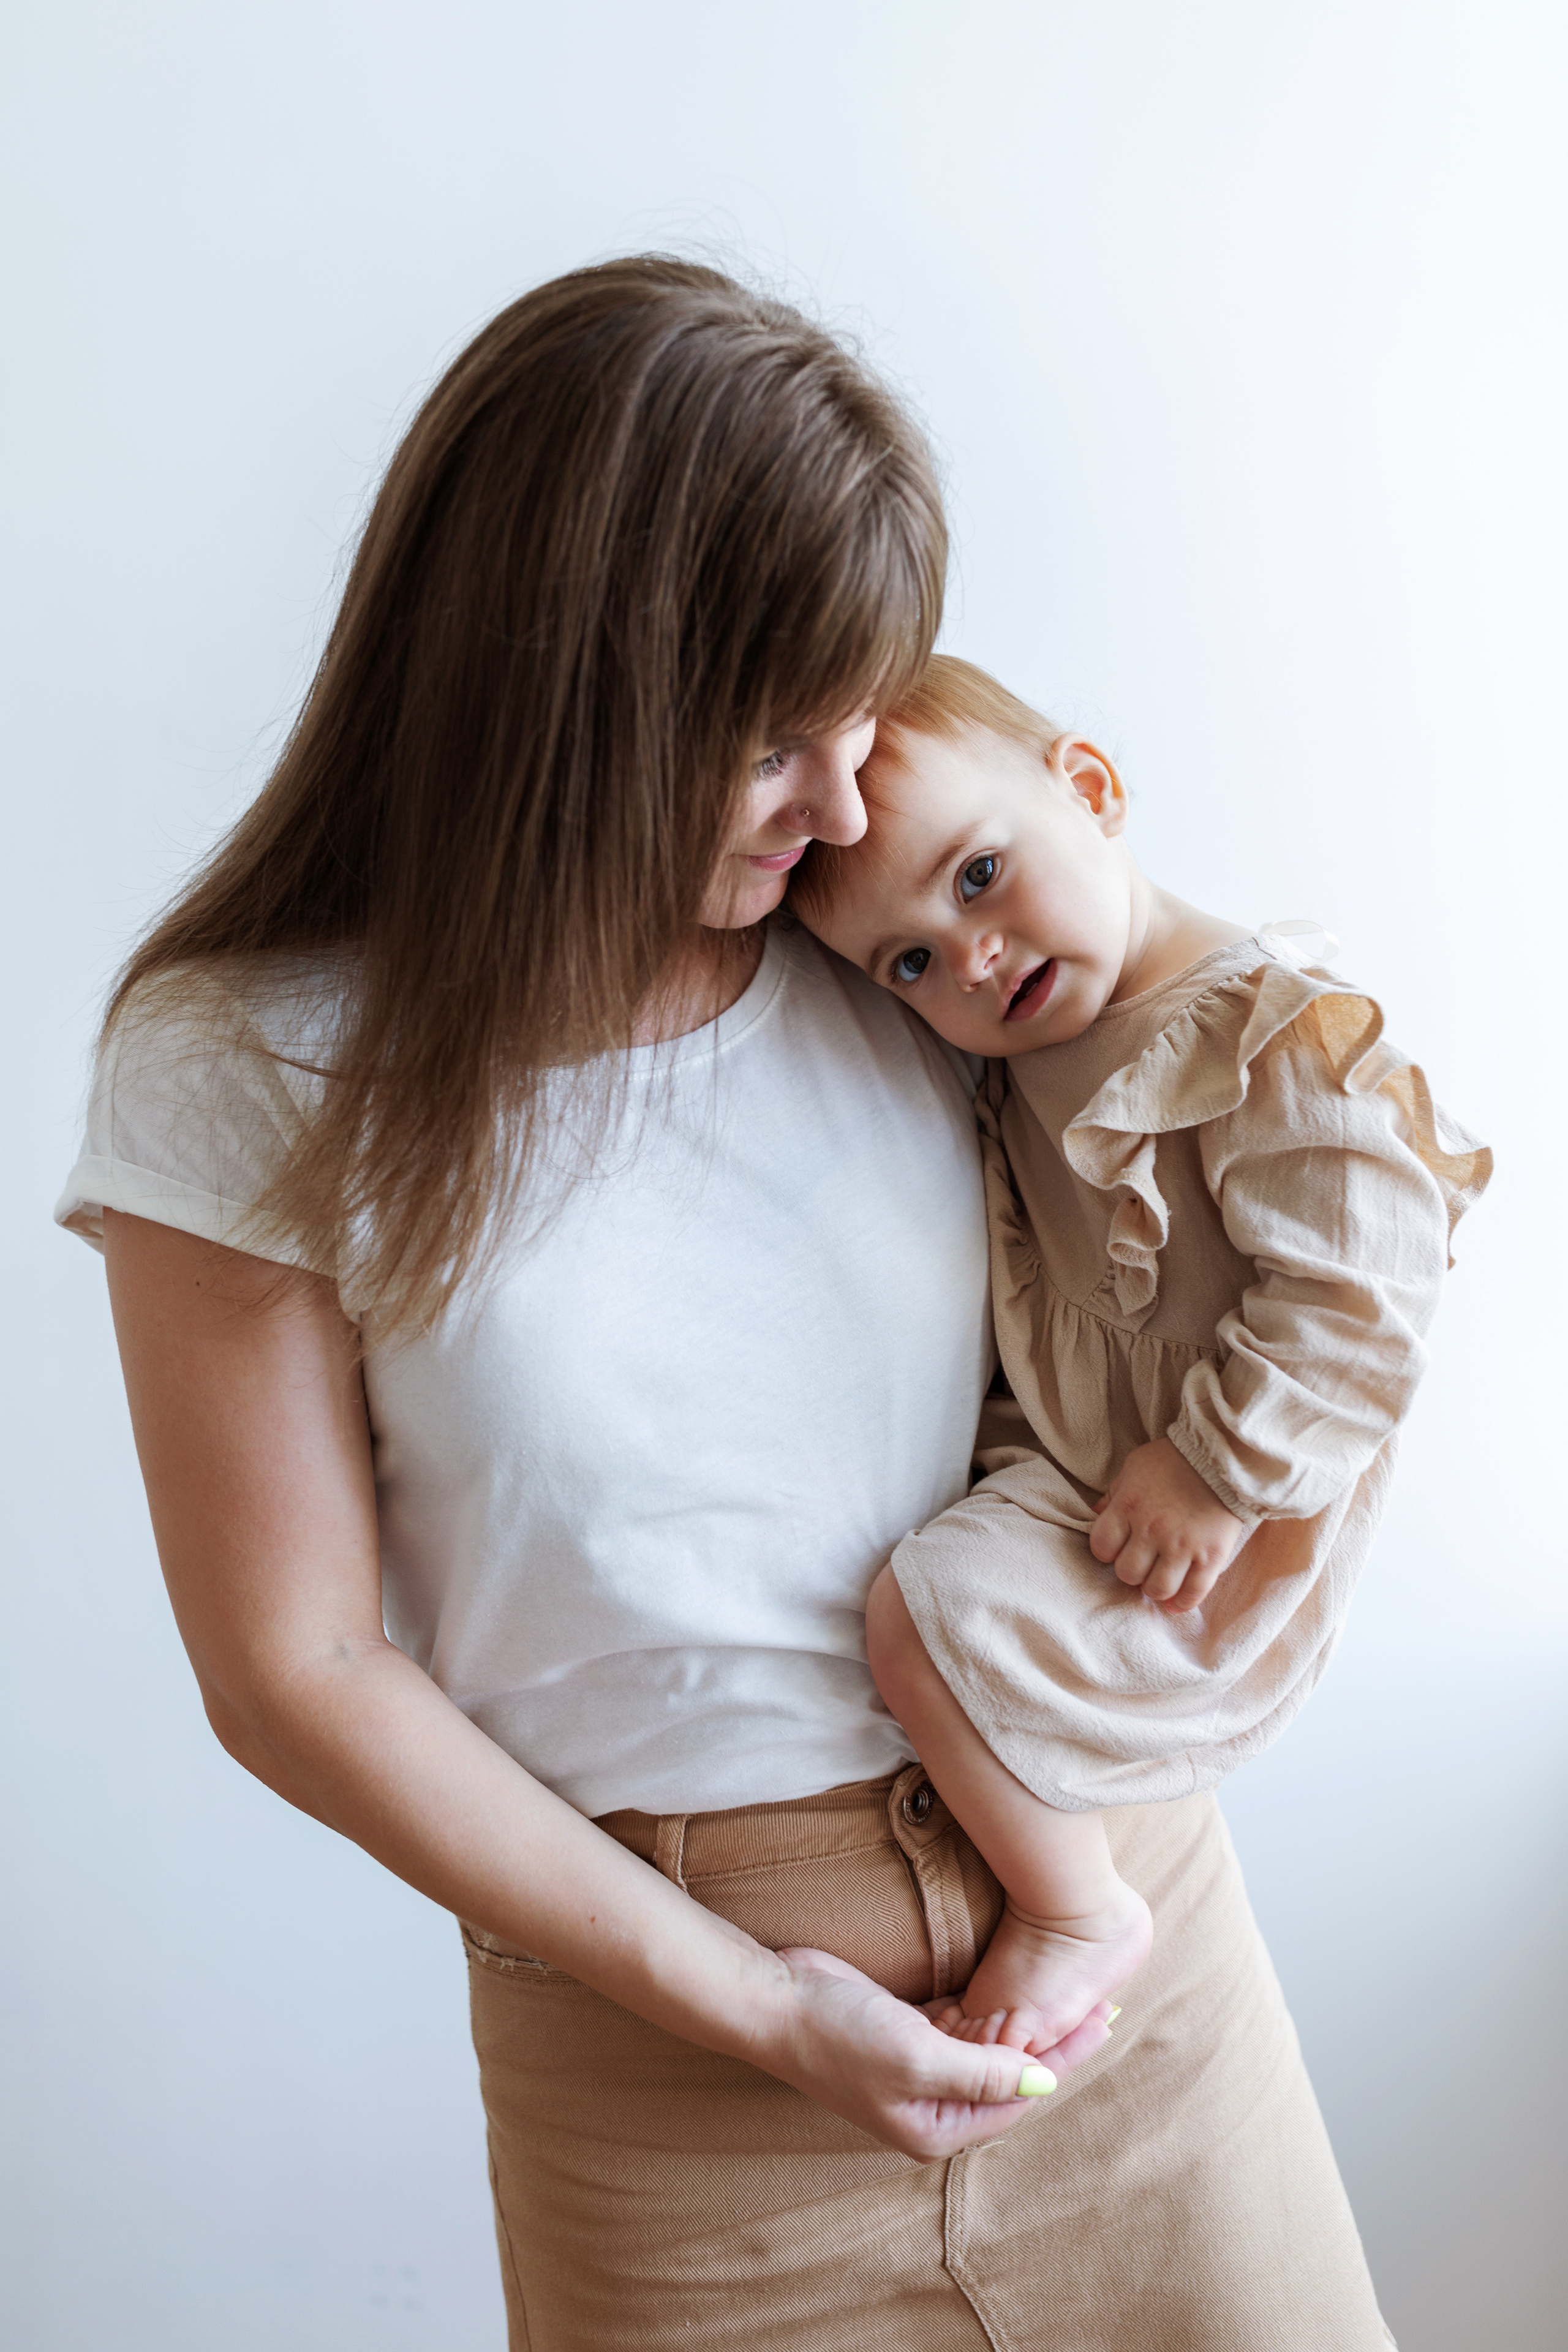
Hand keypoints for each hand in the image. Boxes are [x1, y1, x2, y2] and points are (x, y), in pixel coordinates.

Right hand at [766, 1946, 1111, 2158]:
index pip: (1018, 2096)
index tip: (1103, 2023)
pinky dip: (987, 2014)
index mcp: (935, 2127)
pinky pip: (958, 2029)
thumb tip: (1046, 2081)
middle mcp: (930, 2105)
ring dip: (1023, 2026)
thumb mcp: (918, 2056)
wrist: (776, 2001)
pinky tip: (1016, 1993)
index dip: (1064, 2059)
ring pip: (986, 2051)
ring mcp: (915, 2070)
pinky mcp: (903, 2036)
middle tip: (1102, 2007)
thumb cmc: (839, 2034)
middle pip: (1007, 2074)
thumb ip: (984, 2071)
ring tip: (1071, 1998)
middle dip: (1053, 2042)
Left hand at [1089, 1437, 1246, 1611]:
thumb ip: (1114, 1493)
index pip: (1102, 1548)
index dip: (1106, 1551)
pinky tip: (1175, 1604)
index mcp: (1129, 1506)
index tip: (1116, 1547)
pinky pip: (1193, 1592)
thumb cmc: (1174, 1459)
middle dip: (1131, 1571)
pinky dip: (1182, 1604)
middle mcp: (1152, 1530)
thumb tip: (1096, 1513)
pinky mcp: (1211, 1556)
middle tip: (1141, 1562)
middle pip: (1128, 1573)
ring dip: (1155, 1588)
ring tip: (1158, 1579)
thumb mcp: (1134, 1466)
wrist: (1224, 1457)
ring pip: (1158, 1589)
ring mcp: (1183, 1546)